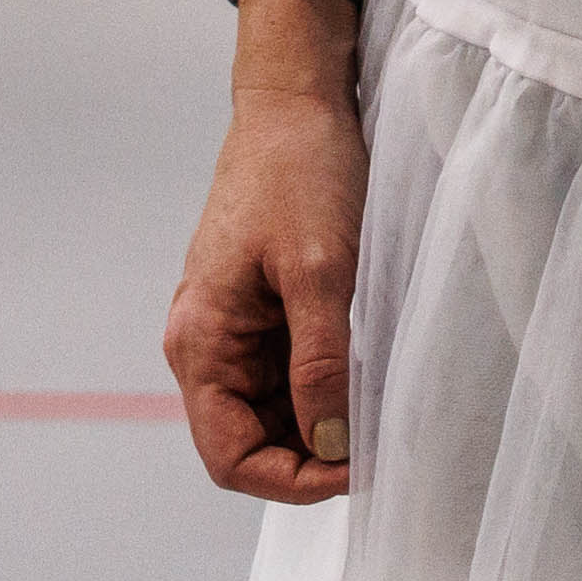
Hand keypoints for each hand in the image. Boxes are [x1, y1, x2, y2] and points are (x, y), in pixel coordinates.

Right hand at [169, 54, 367, 504]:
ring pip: (272, 411)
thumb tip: (330, 443)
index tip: (358, 468)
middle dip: (311, 456)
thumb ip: (321, 364)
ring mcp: (231, 327)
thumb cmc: (299, 171)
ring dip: (322, 422)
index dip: (292, 480)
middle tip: (381, 444)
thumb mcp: (320, 272)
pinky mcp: (259, 309)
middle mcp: (205, 343)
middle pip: (249, 441)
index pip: (230, 456)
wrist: (294, 100)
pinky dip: (325, 386)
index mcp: (201, 340)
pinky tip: (367, 375)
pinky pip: (286, 372)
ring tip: (380, 408)